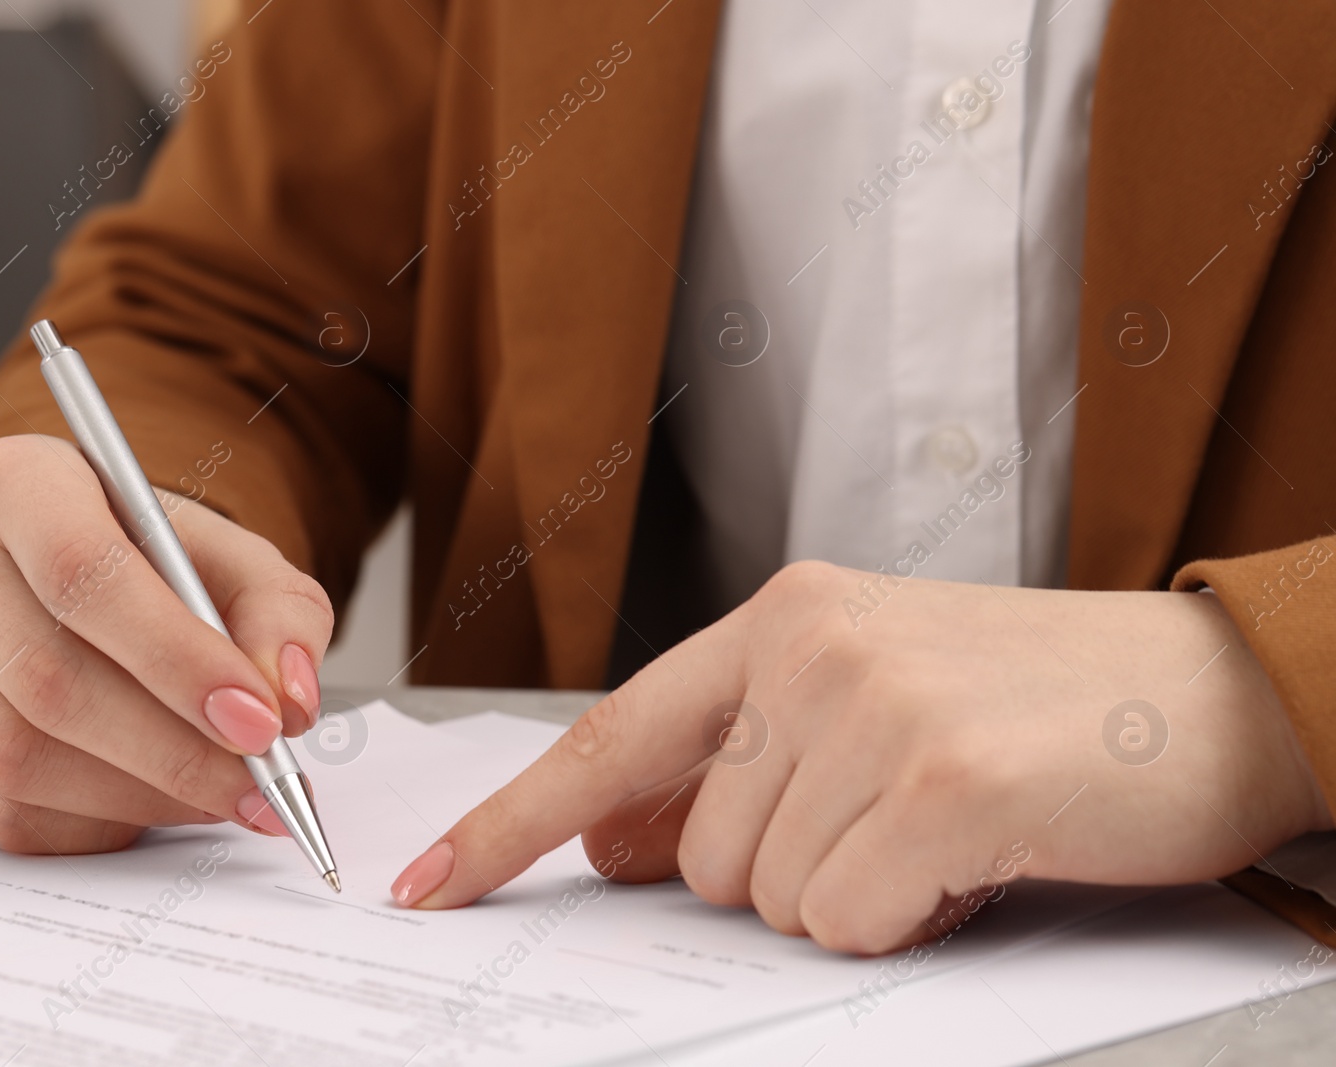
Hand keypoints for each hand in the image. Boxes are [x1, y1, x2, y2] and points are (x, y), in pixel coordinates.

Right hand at [0, 434, 333, 852]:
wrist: (74, 581)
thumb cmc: (154, 567)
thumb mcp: (234, 560)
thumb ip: (282, 616)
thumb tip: (289, 700)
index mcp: (24, 483)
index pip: (81, 571)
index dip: (176, 657)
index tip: (258, 719)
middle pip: (50, 679)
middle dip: (175, 750)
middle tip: (260, 782)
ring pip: (18, 758)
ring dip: (140, 795)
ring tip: (218, 793)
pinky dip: (93, 825)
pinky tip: (149, 802)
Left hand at [390, 561, 1330, 952]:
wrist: (1215, 690)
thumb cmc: (1033, 705)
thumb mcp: (865, 711)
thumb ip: (735, 767)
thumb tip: (620, 847)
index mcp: (783, 617)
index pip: (611, 734)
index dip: (513, 820)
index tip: (428, 884)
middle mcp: (812, 646)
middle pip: (696, 853)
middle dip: (782, 875)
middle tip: (893, 828)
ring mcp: (873, 710)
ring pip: (765, 896)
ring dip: (851, 897)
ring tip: (943, 831)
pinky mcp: (940, 784)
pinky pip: (846, 920)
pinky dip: (904, 922)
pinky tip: (974, 858)